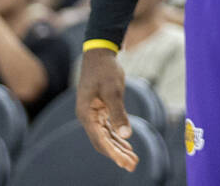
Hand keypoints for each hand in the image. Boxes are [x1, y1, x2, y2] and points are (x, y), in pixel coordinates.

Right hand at [76, 48, 138, 171]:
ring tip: (132, 160)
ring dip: (118, 148)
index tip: (124, 163)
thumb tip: (126, 135)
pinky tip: (126, 145)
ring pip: (106, 137)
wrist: (99, 54)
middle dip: (117, 155)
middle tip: (132, 166)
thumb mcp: (114, 90)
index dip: (112, 153)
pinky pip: (108, 129)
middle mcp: (87, 118)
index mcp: (86, 115)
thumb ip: (119, 113)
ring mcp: (92, 115)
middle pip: (102, 142)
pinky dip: (117, 137)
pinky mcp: (99, 110)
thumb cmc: (105, 70)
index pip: (100, 140)